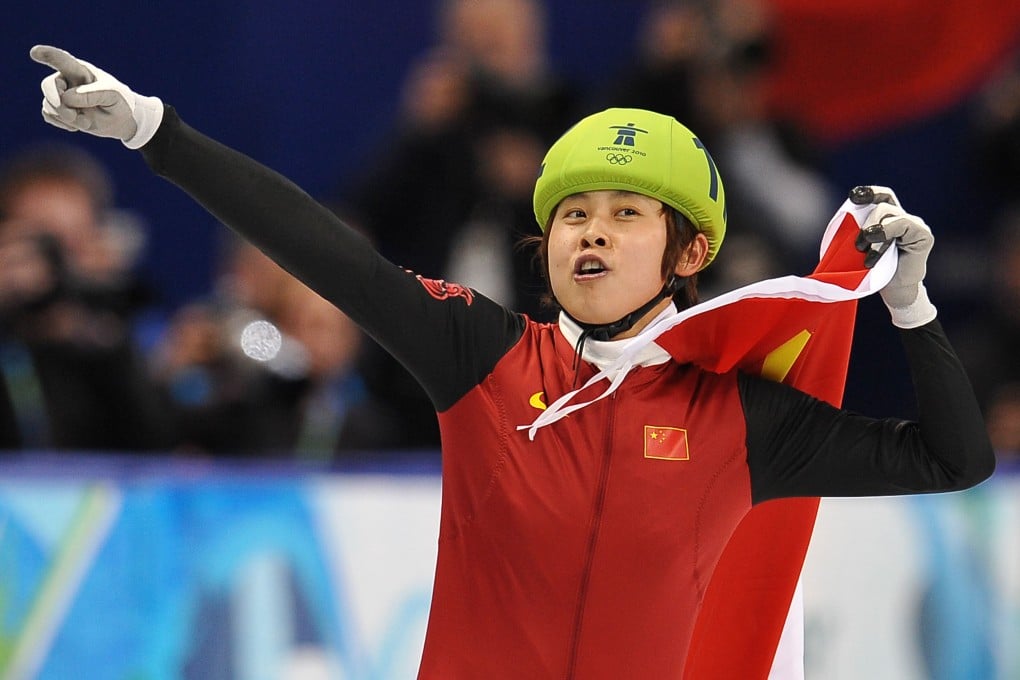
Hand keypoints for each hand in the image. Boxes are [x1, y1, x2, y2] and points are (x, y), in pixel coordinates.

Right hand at [30, 45, 163, 148]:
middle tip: (73, 115)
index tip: (35, 52)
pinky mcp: (59, 109)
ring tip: (86, 121)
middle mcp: (67, 80)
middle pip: (49, 85)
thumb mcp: (113, 96)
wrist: (121, 120)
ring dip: (67, 117)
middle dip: (59, 103)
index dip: (47, 55)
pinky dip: (63, 124)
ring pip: (49, 103)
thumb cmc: (119, 102)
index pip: (61, 60)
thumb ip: (92, 94)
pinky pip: (49, 115)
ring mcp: (61, 94)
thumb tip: (67, 98)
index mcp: (80, 70)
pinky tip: (78, 124)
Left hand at [852, 185, 936, 327]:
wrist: (893, 291)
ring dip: (873, 233)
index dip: (869, 192)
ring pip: (889, 214)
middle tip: (858, 244)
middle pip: (882, 205)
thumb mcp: (861, 245)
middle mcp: (903, 218)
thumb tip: (846, 216)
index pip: (882, 196)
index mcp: (889, 218)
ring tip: (865, 253)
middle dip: (866, 221)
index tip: (853, 196)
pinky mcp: (923, 235)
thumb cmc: (873, 270)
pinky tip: (875, 254)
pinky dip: (886, 236)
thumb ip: (857, 229)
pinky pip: (903, 224)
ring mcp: (915, 225)